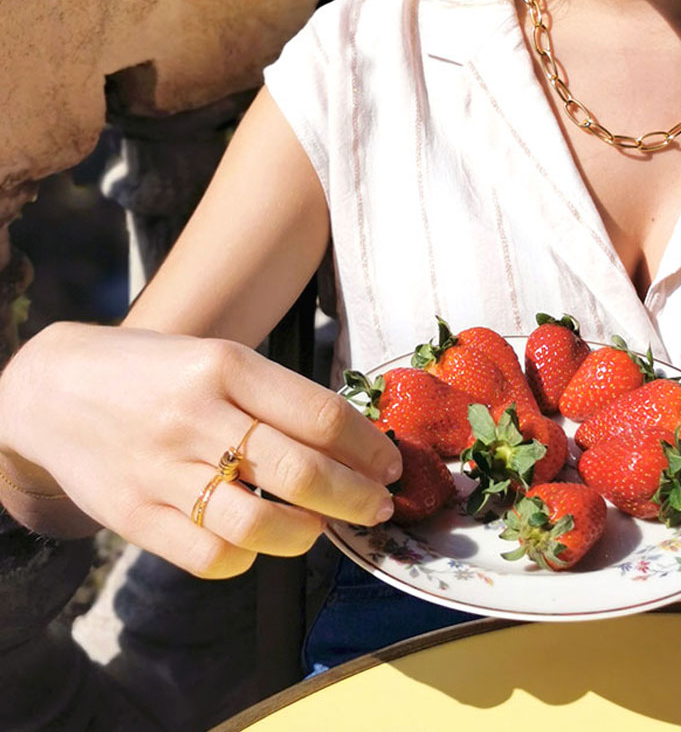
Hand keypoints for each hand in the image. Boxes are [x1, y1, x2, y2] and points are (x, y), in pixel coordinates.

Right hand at [0, 322, 401, 578]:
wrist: (54, 389)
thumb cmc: (154, 373)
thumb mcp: (214, 358)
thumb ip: (273, 396)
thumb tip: (351, 443)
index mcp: (224, 365)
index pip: (319, 414)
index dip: (368, 448)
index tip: (391, 465)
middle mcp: (196, 415)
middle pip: (301, 473)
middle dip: (356, 497)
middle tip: (378, 505)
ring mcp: (163, 468)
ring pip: (260, 525)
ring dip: (307, 534)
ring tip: (319, 527)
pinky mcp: (134, 515)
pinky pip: (211, 556)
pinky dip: (247, 558)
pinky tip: (256, 542)